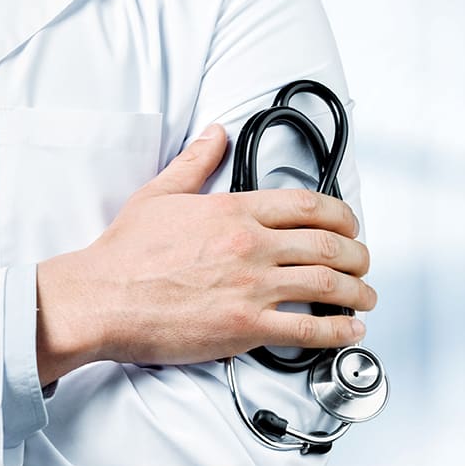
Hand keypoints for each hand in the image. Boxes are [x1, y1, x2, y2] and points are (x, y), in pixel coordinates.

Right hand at [35, 124, 374, 384]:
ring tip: (365, 296)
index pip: (307, 204)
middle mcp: (250, 246)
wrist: (98, 299)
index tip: (350, 226)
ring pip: (326, 285)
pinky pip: (306, 330)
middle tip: (364, 263)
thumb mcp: (160, 194)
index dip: (341, 215)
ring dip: (356, 291)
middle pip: (327, 245)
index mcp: (234, 211)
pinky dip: (337, 331)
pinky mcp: (244, 328)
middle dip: (357, 255)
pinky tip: (349, 330)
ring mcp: (251, 287)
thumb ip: (195, 161)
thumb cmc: (124, 254)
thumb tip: (214, 134)